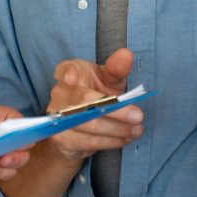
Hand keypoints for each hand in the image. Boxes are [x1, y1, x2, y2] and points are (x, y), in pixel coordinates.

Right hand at [45, 48, 142, 162]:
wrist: (79, 129)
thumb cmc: (96, 95)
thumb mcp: (108, 80)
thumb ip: (116, 68)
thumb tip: (126, 54)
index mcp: (71, 72)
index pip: (65, 69)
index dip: (67, 73)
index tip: (72, 78)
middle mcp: (60, 93)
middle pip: (84, 101)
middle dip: (115, 109)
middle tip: (138, 115)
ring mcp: (57, 117)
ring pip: (88, 124)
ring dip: (116, 129)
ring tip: (136, 129)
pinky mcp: (62, 138)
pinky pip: (88, 141)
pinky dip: (110, 142)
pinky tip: (124, 139)